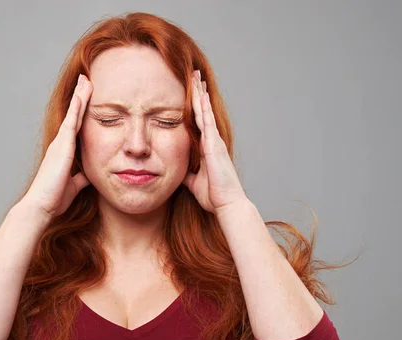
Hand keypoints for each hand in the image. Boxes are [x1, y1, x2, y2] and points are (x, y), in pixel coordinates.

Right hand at [20, 74, 92, 220]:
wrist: (41, 205)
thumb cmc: (54, 198)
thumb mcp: (73, 186)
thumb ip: (81, 177)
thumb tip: (89, 175)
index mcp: (64, 153)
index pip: (76, 127)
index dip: (81, 112)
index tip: (86, 98)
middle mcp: (60, 144)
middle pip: (74, 115)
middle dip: (80, 97)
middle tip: (86, 80)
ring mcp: (60, 143)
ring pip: (73, 114)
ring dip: (79, 95)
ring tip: (86, 79)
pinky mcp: (62, 145)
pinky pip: (72, 121)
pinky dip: (77, 106)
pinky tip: (83, 93)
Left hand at [183, 70, 247, 213]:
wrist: (226, 203)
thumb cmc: (213, 195)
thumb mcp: (193, 182)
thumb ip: (186, 173)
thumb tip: (174, 171)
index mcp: (206, 148)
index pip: (198, 121)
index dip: (194, 105)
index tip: (191, 91)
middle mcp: (211, 140)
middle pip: (202, 111)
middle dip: (197, 92)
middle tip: (193, 74)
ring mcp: (214, 141)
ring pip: (204, 111)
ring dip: (199, 93)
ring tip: (195, 75)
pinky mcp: (214, 144)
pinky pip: (207, 121)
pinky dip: (203, 106)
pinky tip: (200, 93)